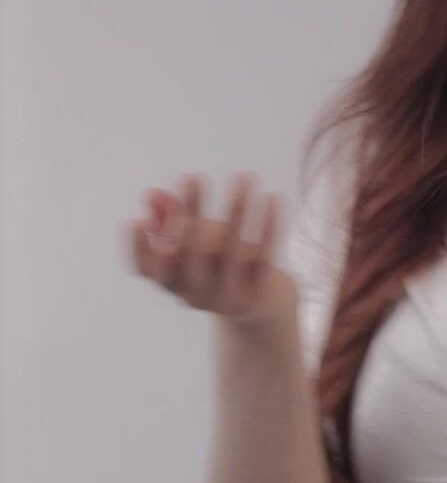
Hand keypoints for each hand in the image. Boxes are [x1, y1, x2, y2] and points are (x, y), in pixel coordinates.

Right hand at [122, 172, 296, 324]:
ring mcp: (228, 298)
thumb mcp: (193, 242)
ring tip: (244, 176)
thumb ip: (170, 218)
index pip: (148, 269)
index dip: (138, 248)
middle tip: (193, 175)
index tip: (136, 220)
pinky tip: (274, 197)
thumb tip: (151, 194)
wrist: (261, 306)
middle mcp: (196, 295)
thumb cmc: (217, 264)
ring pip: (232, 253)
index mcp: (173, 283)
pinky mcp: (259, 295)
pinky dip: (270, 227)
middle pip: (190, 254)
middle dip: (189, 212)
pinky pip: (265, 258)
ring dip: (237, 210)